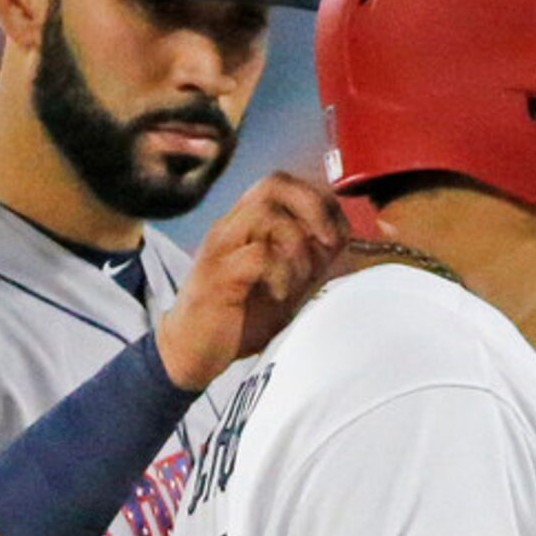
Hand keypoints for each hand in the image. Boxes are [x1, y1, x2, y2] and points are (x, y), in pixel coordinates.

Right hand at [156, 172, 346, 389]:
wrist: (191, 351)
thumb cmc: (238, 318)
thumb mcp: (284, 285)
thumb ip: (310, 261)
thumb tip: (345, 241)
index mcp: (246, 225)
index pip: (283, 184)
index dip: (319, 200)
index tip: (340, 232)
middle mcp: (231, 228)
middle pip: (274, 184)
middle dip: (314, 206)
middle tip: (329, 241)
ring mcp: (221, 248)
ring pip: (265, 213)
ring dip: (297, 243)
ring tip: (301, 276)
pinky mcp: (218, 276)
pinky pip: (257, 255)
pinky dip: (281, 273)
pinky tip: (280, 295)